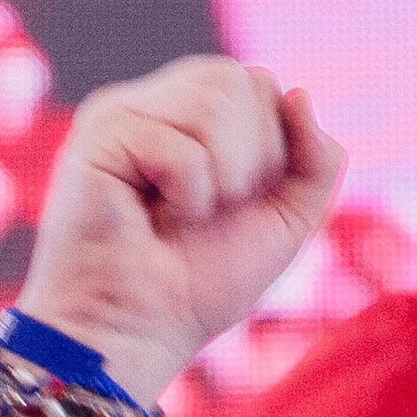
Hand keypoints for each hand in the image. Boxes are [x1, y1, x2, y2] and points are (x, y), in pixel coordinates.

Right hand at [8, 55, 348, 407]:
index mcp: (187, 112)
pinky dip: (189, 195)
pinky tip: (150, 222)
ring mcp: (121, 111)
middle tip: (207, 214)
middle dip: (252, 160)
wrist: (132, 337)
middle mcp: (152, 102)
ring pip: (216, 98)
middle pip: (242, 79)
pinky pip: (183, 146)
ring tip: (183, 215)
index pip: (257, 83)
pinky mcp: (100, 134)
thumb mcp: (285, 222)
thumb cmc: (195, 287)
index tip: (234, 205)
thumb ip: (316, 160)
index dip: (272, 148)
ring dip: (224, 176)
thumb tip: (299, 94)